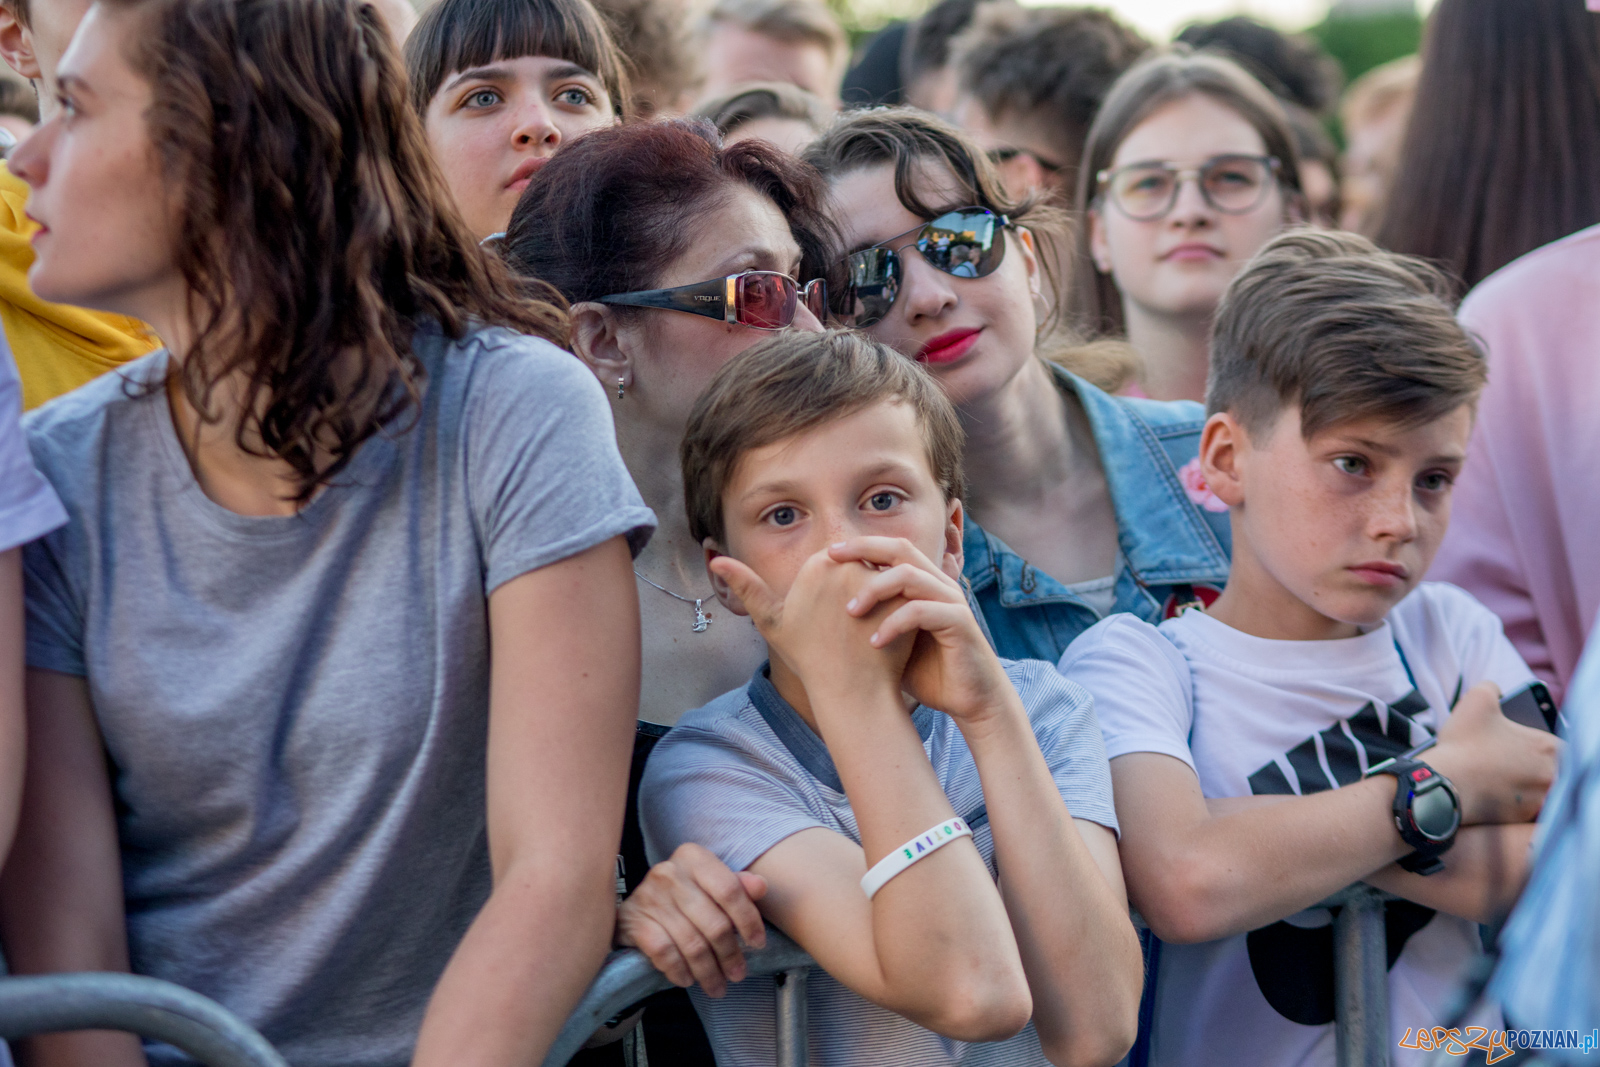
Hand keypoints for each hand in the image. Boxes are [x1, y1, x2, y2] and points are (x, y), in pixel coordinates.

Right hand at [615, 843, 768, 997]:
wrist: (635, 908)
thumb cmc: (683, 895)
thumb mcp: (711, 884)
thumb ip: (737, 885)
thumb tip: (761, 887)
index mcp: (694, 857)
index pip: (729, 890)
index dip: (748, 920)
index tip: (758, 943)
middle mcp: (670, 872)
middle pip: (713, 922)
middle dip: (729, 955)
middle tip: (738, 974)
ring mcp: (650, 897)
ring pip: (692, 943)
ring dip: (708, 971)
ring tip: (717, 986)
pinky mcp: (635, 921)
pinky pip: (665, 953)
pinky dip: (679, 970)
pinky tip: (688, 979)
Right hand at [709, 549, 912, 698]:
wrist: (849, 692)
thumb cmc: (809, 658)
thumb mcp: (772, 622)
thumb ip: (747, 587)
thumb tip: (715, 558)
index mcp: (817, 563)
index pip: (838, 563)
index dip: (840, 592)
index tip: (838, 619)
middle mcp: (846, 565)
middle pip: (862, 567)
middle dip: (863, 593)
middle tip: (858, 628)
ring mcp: (876, 581)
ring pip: (886, 580)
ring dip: (884, 600)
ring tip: (874, 630)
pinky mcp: (901, 596)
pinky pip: (905, 593)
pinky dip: (902, 610)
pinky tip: (894, 632)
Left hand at [829, 537, 1016, 731]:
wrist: (971, 700)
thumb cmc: (927, 672)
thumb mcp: (889, 642)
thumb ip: (868, 623)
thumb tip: (823, 617)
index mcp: (924, 584)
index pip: (891, 549)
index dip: (860, 545)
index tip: (827, 555)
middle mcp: (939, 585)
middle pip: (901, 548)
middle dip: (864, 549)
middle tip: (831, 560)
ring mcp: (951, 601)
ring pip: (909, 576)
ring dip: (874, 589)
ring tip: (850, 612)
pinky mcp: (959, 623)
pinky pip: (921, 611)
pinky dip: (894, 624)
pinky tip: (874, 643)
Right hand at [1427, 682, 1559, 824]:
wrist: (1443, 784)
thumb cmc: (1462, 742)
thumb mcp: (1476, 698)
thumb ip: (1493, 687)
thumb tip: (1498, 691)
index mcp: (1547, 747)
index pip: (1555, 744)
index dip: (1534, 742)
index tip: (1516, 742)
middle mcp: (1550, 775)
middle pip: (1547, 766)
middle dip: (1526, 762)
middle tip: (1501, 758)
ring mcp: (1537, 799)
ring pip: (1535, 787)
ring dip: (1519, 781)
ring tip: (1492, 775)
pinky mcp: (1522, 817)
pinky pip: (1521, 806)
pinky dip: (1508, 800)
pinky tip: (1488, 791)